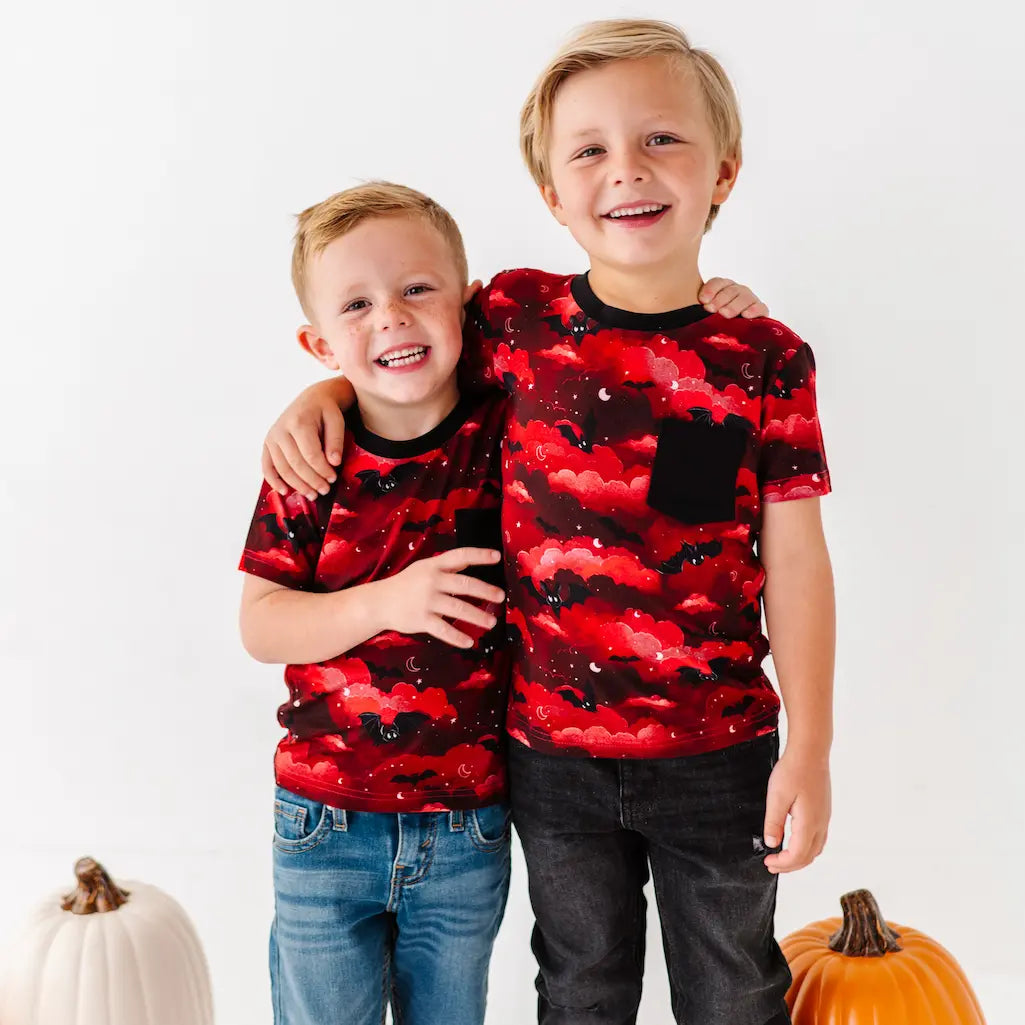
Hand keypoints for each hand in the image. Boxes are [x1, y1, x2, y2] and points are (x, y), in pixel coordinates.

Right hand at [262, 380, 347, 498]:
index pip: (311, 455)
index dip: (322, 470)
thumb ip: (335, 441)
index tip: (333, 478)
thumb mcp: (336, 421)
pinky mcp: (267, 444)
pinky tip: (285, 491)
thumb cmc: (325, 410)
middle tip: (325, 490)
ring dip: (297, 485)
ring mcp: (272, 438)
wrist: (311, 398)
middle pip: (296, 464)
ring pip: (282, 468)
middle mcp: (281, 431)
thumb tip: (334, 462)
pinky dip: (274, 481)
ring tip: (312, 494)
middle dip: (312, 481)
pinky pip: (267, 466)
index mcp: (299, 422)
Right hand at [379, 548, 505, 647]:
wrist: (379, 602)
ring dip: (477, 616)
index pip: (460, 556)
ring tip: (492, 623)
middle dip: (486, 591)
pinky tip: (469, 642)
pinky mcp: (422, 620)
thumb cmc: (406, 584)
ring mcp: (427, 601)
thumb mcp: (424, 568)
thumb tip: (472, 561)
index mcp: (434, 566)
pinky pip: (444, 630)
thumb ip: (447, 567)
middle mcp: (432, 581)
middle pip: (464, 584)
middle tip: (501, 596)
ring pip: (458, 608)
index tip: (497, 557)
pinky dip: (457, 637)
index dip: (479, 555)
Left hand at [698, 277, 768, 318]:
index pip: (717, 283)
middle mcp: (737, 291)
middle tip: (711, 309)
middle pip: (731, 290)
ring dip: (734, 305)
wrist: (735, 336)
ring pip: (744, 297)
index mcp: (722, 288)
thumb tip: (692, 308)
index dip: (710, 289)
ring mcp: (749, 300)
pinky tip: (746, 315)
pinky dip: (754, 310)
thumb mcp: (704, 314)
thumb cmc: (713, 322)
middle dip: (720, 299)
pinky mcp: (760, 311)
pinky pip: (761, 307)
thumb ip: (700, 309)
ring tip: (724, 314)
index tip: (702, 300)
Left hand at [762, 747, 830, 873]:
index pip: (797, 855)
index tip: (767, 862)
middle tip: (772, 865)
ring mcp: (825, 817)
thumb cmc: (793, 771)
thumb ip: (773, 822)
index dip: (782, 864)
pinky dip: (806, 847)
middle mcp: (821, 824)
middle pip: (808, 856)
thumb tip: (771, 843)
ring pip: (815, 848)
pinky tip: (794, 842)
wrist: (811, 751)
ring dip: (799, 858)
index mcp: (809, 823)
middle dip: (790, 865)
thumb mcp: (776, 797)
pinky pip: (818, 838)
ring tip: (782, 857)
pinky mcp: (824, 810)